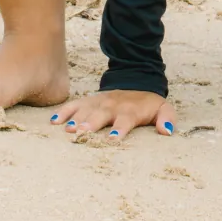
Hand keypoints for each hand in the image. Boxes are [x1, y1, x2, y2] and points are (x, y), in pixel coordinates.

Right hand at [49, 89, 175, 141]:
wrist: (136, 81)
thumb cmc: (148, 104)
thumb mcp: (163, 108)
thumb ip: (167, 118)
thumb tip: (167, 132)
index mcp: (130, 110)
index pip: (125, 119)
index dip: (120, 129)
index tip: (112, 139)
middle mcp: (112, 105)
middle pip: (101, 114)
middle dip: (91, 123)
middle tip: (81, 132)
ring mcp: (98, 102)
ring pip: (86, 110)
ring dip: (76, 119)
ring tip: (68, 129)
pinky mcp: (88, 100)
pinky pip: (74, 105)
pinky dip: (64, 112)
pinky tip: (54, 122)